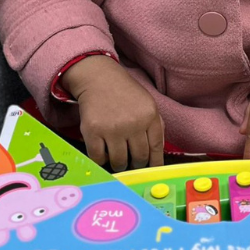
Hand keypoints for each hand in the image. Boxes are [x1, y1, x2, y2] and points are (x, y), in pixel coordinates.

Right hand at [60, 56, 163, 171]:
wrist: (97, 78)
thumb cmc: (124, 93)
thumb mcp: (147, 104)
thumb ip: (156, 127)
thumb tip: (156, 155)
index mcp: (149, 116)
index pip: (156, 149)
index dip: (154, 163)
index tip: (150, 170)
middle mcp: (133, 123)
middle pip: (138, 158)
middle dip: (135, 164)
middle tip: (131, 163)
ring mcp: (112, 128)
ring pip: (119, 161)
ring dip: (119, 164)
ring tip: (116, 158)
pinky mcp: (93, 131)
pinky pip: (98, 157)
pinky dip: (101, 160)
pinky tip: (103, 152)